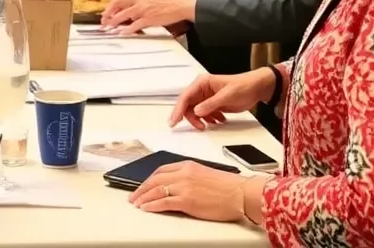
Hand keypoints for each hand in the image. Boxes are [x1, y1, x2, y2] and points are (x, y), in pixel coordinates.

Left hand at [100, 0, 196, 32]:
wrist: (182, 4)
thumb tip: (134, 2)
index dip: (112, 5)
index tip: (107, 10)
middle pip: (119, 4)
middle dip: (109, 12)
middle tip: (104, 19)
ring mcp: (144, 10)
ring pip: (124, 15)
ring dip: (115, 21)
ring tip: (109, 27)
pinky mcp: (150, 19)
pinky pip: (135, 25)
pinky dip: (128, 29)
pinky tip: (123, 32)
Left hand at [130, 161, 255, 221]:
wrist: (240, 193)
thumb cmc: (227, 186)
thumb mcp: (204, 174)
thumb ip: (189, 177)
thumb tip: (176, 186)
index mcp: (187, 165)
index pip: (161, 169)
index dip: (149, 178)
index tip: (143, 184)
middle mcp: (183, 174)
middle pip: (155, 179)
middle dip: (141, 188)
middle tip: (133, 195)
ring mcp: (184, 187)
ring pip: (156, 190)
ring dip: (143, 197)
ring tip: (136, 203)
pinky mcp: (187, 201)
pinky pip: (163, 202)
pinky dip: (152, 205)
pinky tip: (146, 208)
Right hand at [169, 69, 275, 130]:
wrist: (256, 89)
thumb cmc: (242, 87)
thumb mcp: (227, 96)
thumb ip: (211, 104)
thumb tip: (196, 111)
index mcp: (202, 83)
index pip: (185, 96)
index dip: (178, 109)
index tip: (174, 121)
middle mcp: (202, 90)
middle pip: (188, 105)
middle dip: (192, 117)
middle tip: (199, 127)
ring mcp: (207, 97)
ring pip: (196, 111)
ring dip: (202, 120)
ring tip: (212, 123)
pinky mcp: (213, 104)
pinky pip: (205, 114)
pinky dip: (210, 120)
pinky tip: (219, 120)